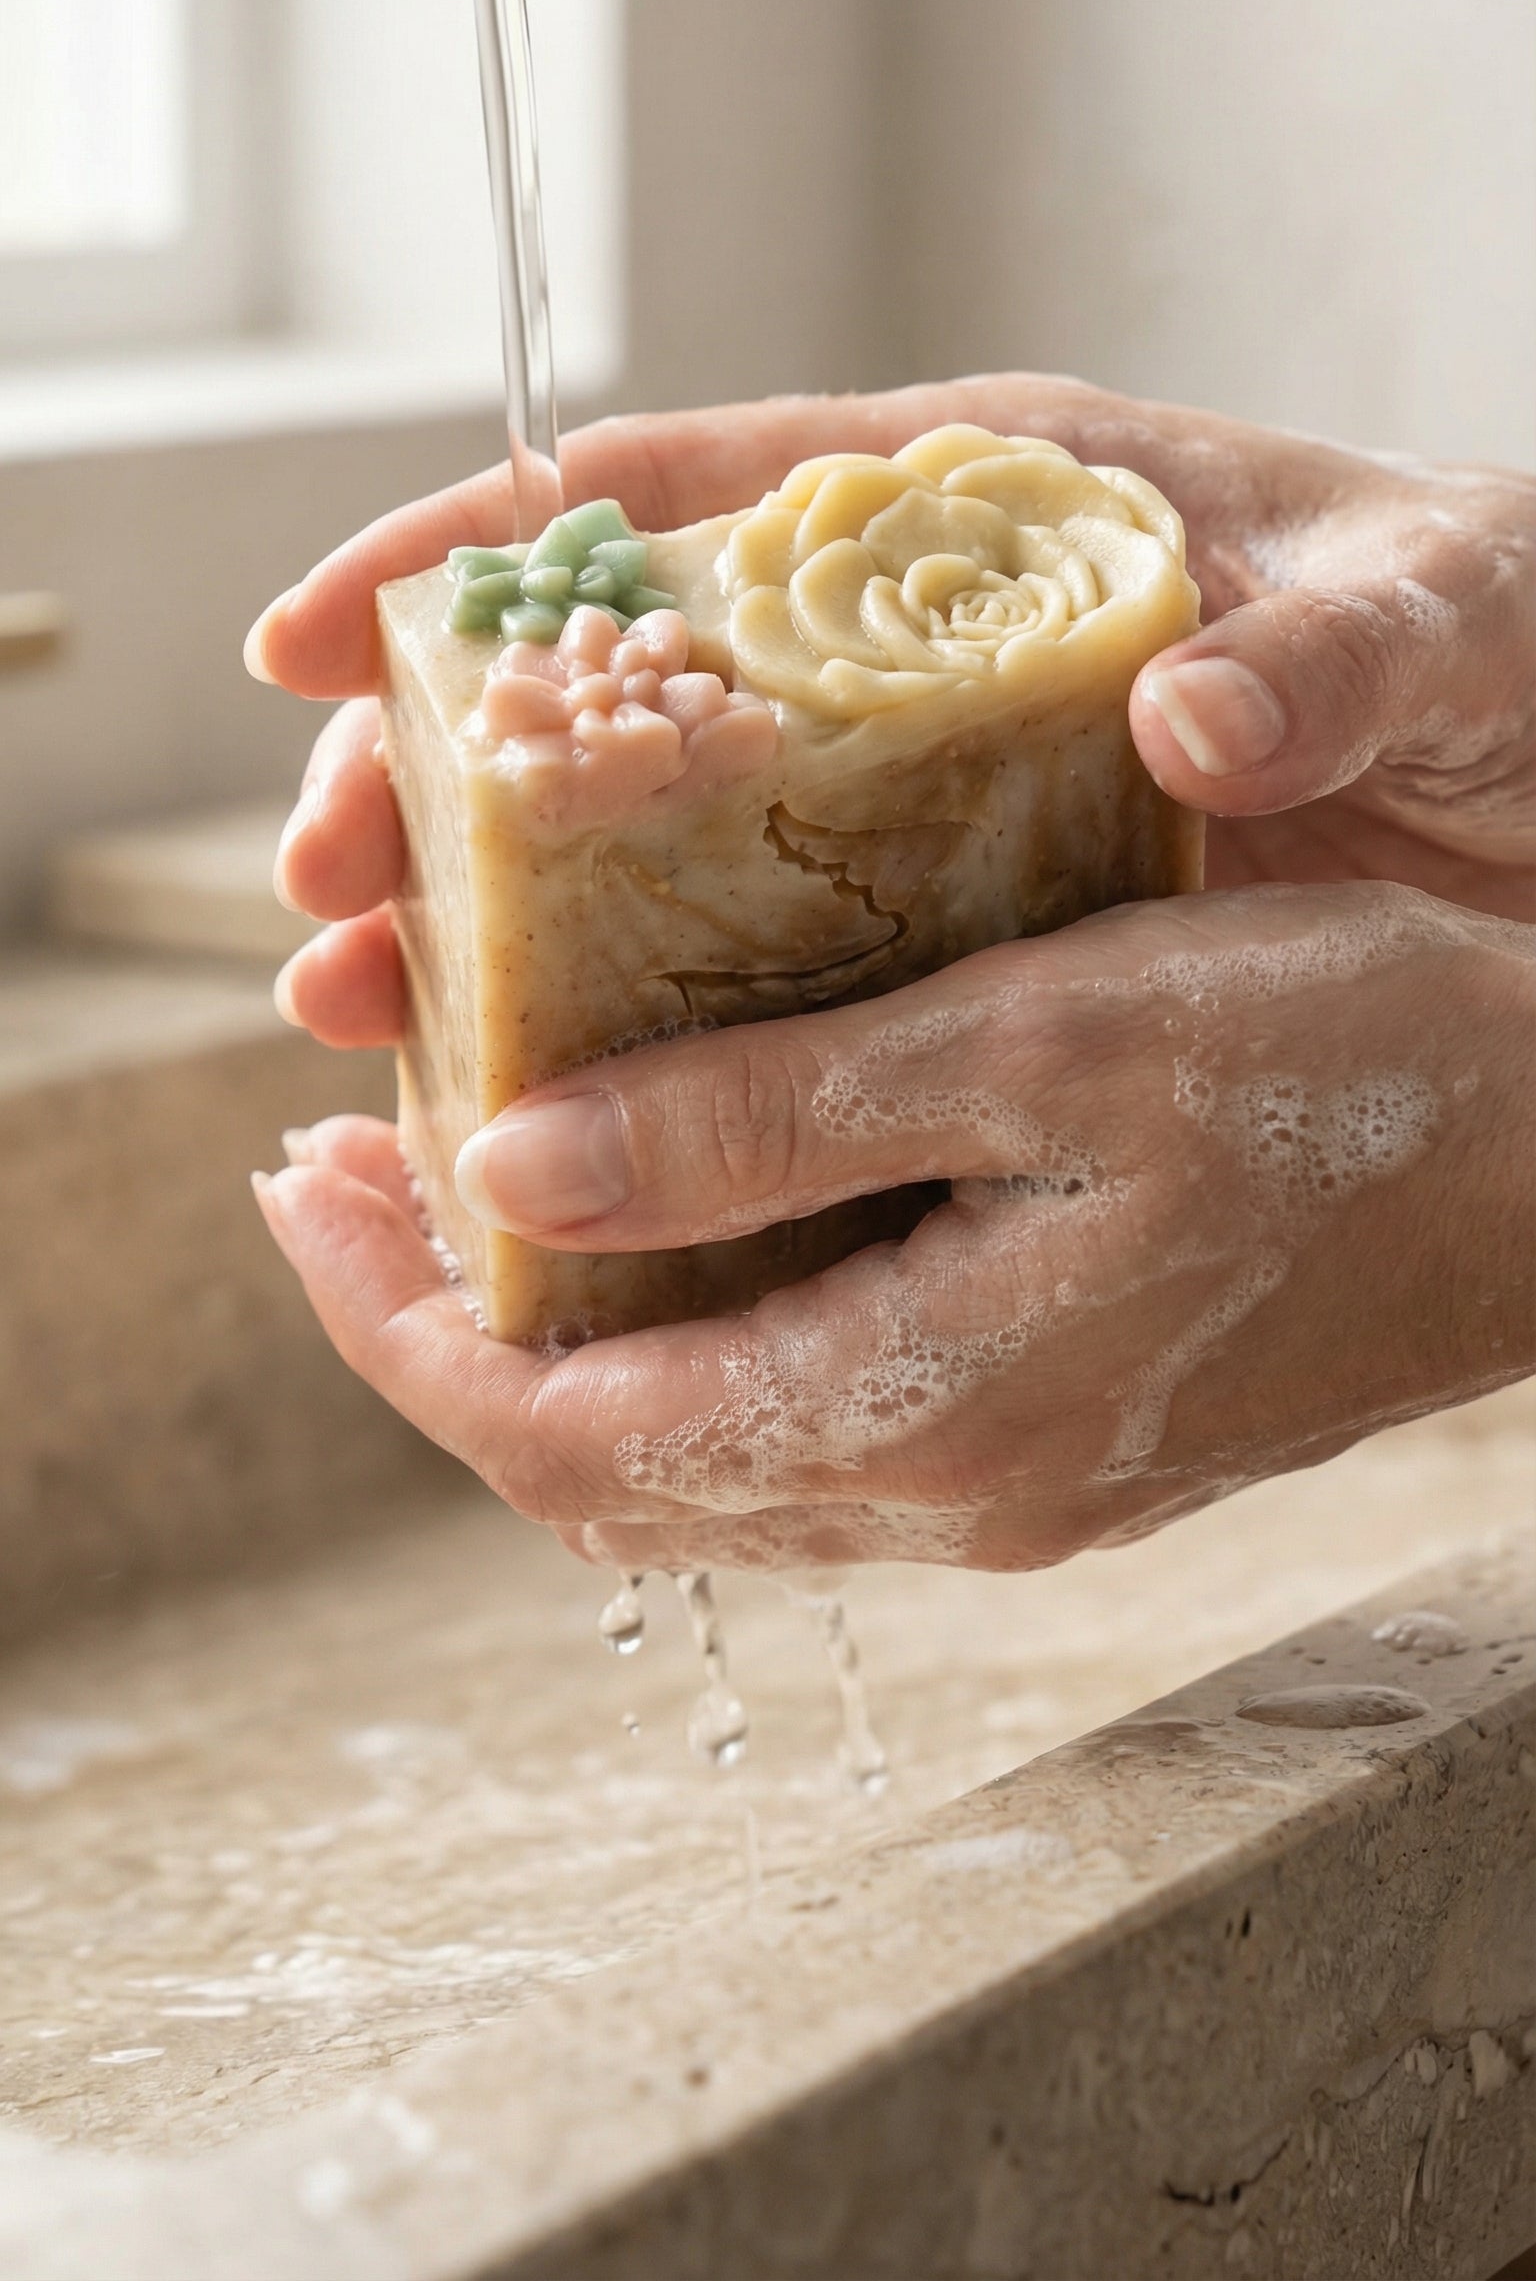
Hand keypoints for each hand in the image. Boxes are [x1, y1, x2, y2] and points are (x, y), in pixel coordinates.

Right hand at [251, 375, 1534, 1052]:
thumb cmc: (1528, 656)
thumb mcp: (1461, 622)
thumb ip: (1351, 649)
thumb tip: (1203, 711)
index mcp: (998, 510)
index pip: (687, 489)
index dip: (481, 551)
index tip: (318, 629)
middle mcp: (928, 649)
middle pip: (621, 686)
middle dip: (441, 775)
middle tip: (326, 883)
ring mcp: (941, 796)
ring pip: (665, 848)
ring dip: (505, 926)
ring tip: (370, 1010)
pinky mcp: (983, 928)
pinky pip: (778, 976)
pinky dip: (655, 1032)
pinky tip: (556, 1108)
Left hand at [254, 882, 1533, 1570]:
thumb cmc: (1353, 1068)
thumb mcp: (1048, 1047)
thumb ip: (775, 1122)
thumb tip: (513, 1171)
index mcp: (927, 1413)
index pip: (563, 1437)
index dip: (394, 1323)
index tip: (295, 1176)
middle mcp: (949, 1494)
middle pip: (609, 1468)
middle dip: (445, 1326)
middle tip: (348, 1158)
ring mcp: (1008, 1483)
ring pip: (701, 1452)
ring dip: (560, 1328)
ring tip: (472, 1168)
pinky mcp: (1057, 1438)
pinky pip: (804, 1420)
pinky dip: (689, 1327)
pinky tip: (680, 1204)